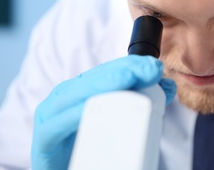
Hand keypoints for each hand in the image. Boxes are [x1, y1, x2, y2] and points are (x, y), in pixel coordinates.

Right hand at [31, 55, 175, 169]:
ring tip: (130, 78)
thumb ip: (141, 101)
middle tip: (151, 70)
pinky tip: (93, 107)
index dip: (130, 65)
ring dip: (105, 83)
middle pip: (95, 79)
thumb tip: (168, 86)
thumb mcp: (120, 120)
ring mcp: (52, 116)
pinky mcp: (45, 139)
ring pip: (77, 94)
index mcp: (83, 92)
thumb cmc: (94, 149)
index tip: (155, 66)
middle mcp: (66, 99)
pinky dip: (76, 113)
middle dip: (124, 70)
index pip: (107, 72)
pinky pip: (58, 124)